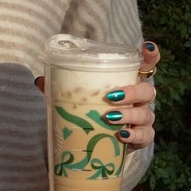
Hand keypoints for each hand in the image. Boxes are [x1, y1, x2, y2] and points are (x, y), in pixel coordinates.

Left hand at [35, 40, 160, 149]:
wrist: (99, 142)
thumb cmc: (92, 112)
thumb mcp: (79, 98)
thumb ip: (61, 88)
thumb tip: (39, 81)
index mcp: (128, 83)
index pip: (146, 65)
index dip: (151, 55)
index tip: (148, 47)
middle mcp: (140, 100)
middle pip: (146, 91)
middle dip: (133, 92)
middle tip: (112, 97)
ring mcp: (143, 119)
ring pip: (145, 114)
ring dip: (129, 115)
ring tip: (110, 117)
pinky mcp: (142, 138)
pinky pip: (145, 136)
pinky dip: (133, 136)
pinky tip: (121, 135)